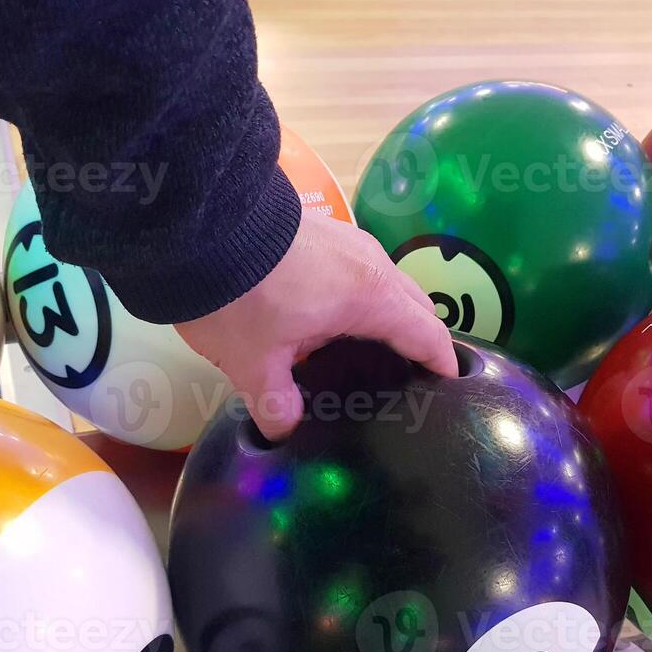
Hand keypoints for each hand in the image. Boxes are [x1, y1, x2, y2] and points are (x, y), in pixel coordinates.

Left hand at [176, 211, 458, 440]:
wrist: (200, 221)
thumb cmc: (239, 295)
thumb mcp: (253, 361)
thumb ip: (275, 401)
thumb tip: (285, 430)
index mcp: (372, 298)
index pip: (427, 335)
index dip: (442, 363)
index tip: (451, 385)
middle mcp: (372, 264)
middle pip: (414, 305)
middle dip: (418, 338)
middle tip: (407, 375)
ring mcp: (349, 240)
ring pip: (386, 282)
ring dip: (387, 312)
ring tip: (367, 347)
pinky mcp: (324, 229)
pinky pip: (360, 268)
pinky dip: (361, 293)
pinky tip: (330, 315)